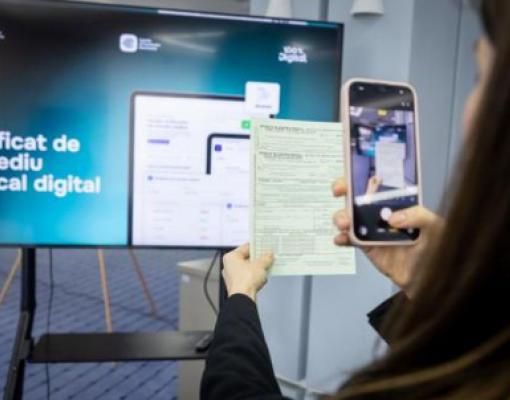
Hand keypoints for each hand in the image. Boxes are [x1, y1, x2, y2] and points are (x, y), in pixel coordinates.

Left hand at [222, 244, 273, 301]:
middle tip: (268, 256)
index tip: (264, 245)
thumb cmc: (245, 280)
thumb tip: (269, 255)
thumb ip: (266, 258)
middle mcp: (229, 267)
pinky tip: (263, 278)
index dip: (256, 246)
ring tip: (267, 267)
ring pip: (247, 269)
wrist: (244, 298)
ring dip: (257, 269)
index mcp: (231, 257)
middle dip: (258, 259)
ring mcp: (232, 277)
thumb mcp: (260, 265)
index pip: (245, 247)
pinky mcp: (237, 286)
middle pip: (246, 259)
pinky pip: (248, 278)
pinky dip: (255, 278)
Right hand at [332, 178, 441, 296]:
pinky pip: (351, 240)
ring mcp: (374, 230)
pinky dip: (342, 238)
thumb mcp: (436, 227)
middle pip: (359, 196)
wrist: (430, 279)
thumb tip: (394, 216)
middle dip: (345, 190)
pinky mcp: (368, 247)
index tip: (354, 172)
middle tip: (341, 191)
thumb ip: (418, 216)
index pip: (381, 184)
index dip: (366, 175)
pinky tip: (341, 238)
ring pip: (351, 217)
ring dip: (342, 216)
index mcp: (400, 203)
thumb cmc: (438, 251)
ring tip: (345, 222)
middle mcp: (383, 214)